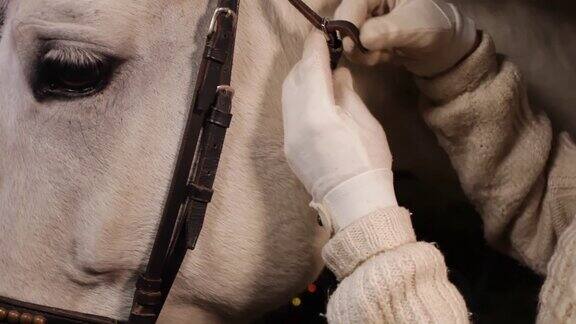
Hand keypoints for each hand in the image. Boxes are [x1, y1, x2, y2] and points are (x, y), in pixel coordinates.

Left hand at [282, 31, 396, 232]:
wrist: (354, 203)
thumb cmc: (368, 163)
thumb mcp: (365, 123)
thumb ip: (346, 94)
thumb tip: (336, 74)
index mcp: (319, 115)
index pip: (312, 69)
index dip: (315, 49)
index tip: (320, 37)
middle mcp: (296, 124)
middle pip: (294, 79)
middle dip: (306, 62)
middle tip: (322, 54)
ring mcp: (289, 138)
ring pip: (287, 95)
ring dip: (300, 79)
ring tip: (318, 74)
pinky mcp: (289, 148)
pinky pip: (288, 113)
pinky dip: (298, 98)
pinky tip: (314, 98)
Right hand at [335, 0, 477, 76]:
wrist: (448, 48)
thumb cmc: (437, 27)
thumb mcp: (416, 26)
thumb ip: (389, 31)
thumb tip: (362, 38)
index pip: (354, 2)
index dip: (348, 22)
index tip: (352, 45)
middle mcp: (372, 1)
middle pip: (345, 18)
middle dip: (354, 41)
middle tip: (373, 56)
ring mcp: (369, 19)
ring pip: (347, 36)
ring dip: (362, 53)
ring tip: (384, 56)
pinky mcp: (368, 36)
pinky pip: (356, 48)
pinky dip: (368, 57)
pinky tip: (386, 56)